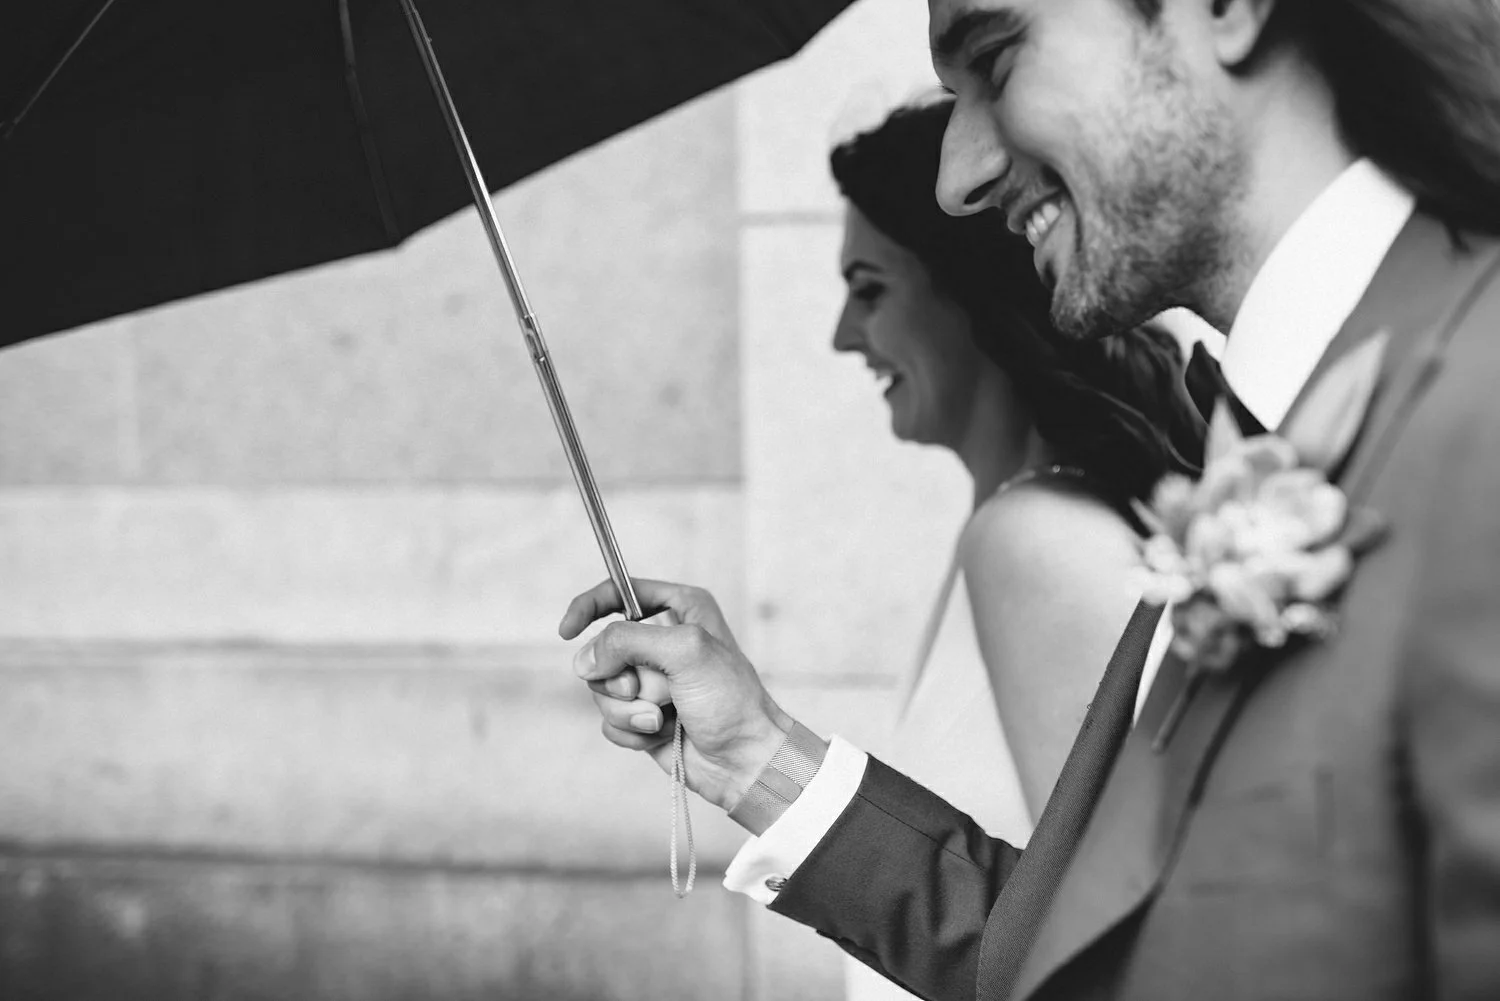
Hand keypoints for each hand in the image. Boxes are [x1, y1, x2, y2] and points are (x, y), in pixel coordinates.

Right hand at [559, 578, 794, 811]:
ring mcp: (651, 680)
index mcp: (680, 609)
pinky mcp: (642, 713)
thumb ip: (628, 640)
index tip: (567, 630)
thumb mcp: (686, 651)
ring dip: (628, 708)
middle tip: (648, 690)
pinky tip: (659, 734)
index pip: (618, 592)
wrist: (743, 760)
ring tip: (662, 718)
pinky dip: (630, 730)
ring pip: (601, 687)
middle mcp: (662, 640)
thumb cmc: (731, 701)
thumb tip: (586, 659)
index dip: (588, 607)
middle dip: (620, 676)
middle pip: (602, 647)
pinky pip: (608, 718)